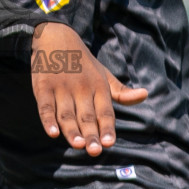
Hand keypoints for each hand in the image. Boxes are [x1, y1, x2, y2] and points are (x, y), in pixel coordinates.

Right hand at [30, 23, 147, 155]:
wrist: (55, 37)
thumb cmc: (83, 63)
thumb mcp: (104, 75)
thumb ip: (122, 92)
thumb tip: (145, 95)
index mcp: (98, 87)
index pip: (105, 111)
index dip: (107, 127)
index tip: (110, 143)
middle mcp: (81, 88)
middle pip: (87, 116)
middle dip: (91, 134)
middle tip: (95, 151)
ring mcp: (62, 88)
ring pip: (67, 114)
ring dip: (72, 130)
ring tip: (78, 145)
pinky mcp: (43, 86)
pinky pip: (46, 106)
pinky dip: (48, 120)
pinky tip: (52, 133)